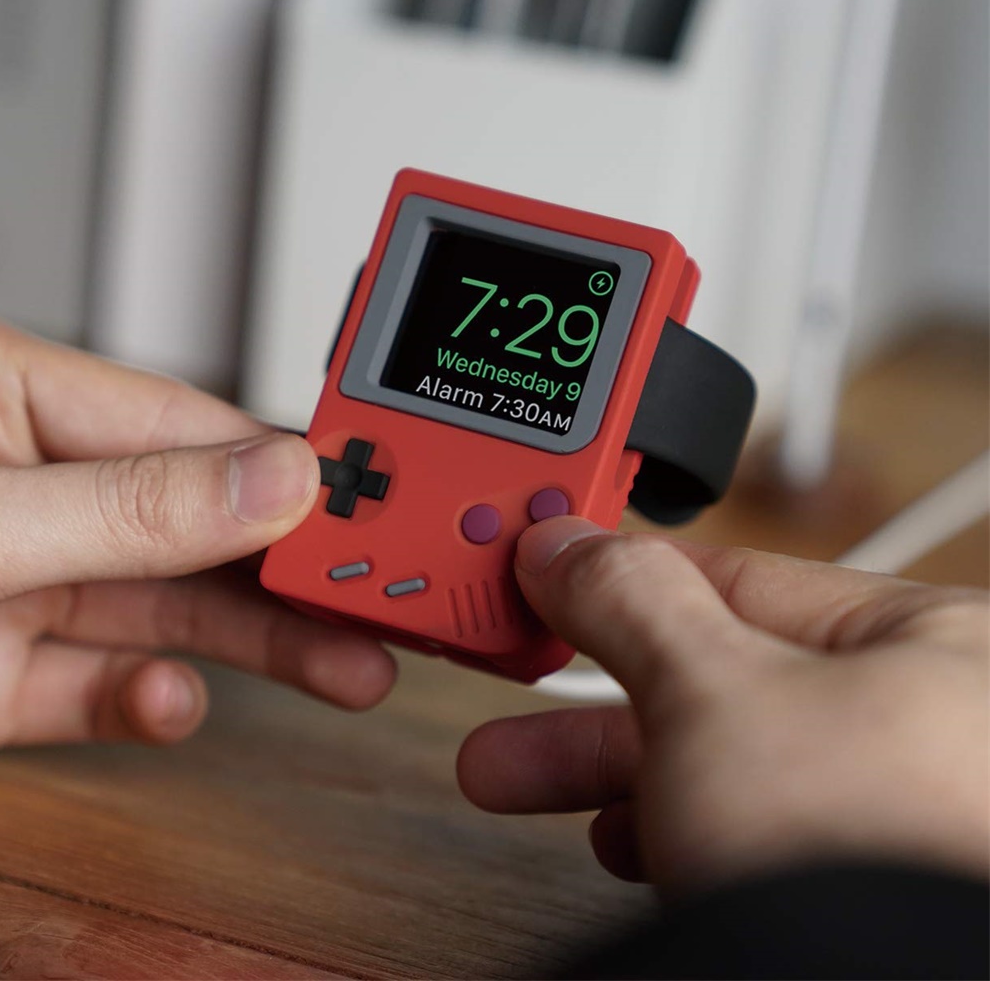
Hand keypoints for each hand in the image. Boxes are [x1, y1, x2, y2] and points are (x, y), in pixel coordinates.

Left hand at [0, 321, 394, 747]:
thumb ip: (129, 508)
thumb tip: (275, 481)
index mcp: (12, 405)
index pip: (193, 432)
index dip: (293, 473)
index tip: (378, 509)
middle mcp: (33, 493)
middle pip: (203, 528)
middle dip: (299, 571)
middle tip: (383, 597)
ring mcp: (23, 587)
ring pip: (172, 610)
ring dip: (264, 645)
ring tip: (349, 668)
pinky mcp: (6, 678)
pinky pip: (103, 689)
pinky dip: (148, 702)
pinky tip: (172, 700)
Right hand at [458, 516, 987, 891]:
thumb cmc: (861, 856)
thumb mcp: (711, 693)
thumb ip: (631, 600)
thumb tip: (567, 548)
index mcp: (926, 640)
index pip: (738, 576)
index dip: (624, 576)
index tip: (549, 580)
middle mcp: (924, 724)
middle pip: (716, 675)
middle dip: (586, 688)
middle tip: (509, 681)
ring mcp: (895, 813)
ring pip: (717, 757)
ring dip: (603, 766)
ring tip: (511, 775)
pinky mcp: (859, 889)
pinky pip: (741, 827)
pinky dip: (666, 827)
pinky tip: (620, 844)